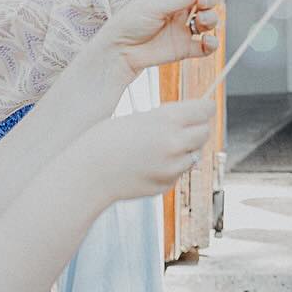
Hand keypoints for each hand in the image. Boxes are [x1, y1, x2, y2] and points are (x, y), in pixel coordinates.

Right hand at [76, 101, 213, 201]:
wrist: (85, 175)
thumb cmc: (105, 141)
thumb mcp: (139, 117)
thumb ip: (168, 118)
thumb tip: (193, 118)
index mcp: (168, 120)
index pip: (206, 109)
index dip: (203, 107)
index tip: (201, 107)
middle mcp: (175, 143)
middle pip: (205, 132)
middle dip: (197, 128)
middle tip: (181, 127)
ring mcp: (172, 167)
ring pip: (195, 153)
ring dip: (185, 149)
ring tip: (159, 147)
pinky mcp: (166, 184)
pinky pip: (179, 171)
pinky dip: (171, 167)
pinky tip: (148, 164)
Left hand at [103, 0, 218, 73]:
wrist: (119, 52)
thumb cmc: (129, 24)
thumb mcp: (153, 6)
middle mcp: (180, 9)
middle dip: (210, 0)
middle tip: (202, 3)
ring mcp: (184, 28)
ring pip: (209, 20)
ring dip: (211, 19)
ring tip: (201, 22)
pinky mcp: (185, 47)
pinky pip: (205, 46)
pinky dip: (212, 43)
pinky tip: (207, 41)